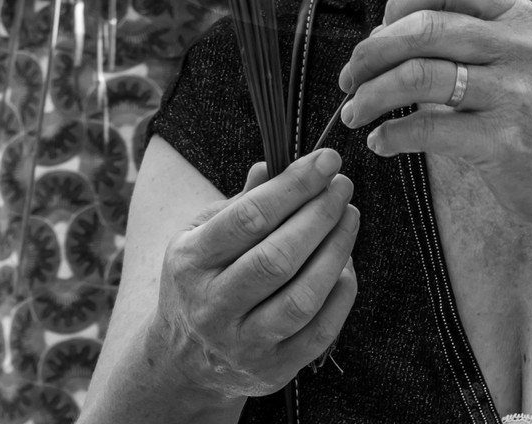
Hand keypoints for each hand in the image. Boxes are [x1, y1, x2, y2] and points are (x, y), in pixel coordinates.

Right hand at [149, 147, 358, 398]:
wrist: (182, 362)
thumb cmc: (199, 281)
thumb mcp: (199, 235)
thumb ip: (239, 202)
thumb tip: (274, 165)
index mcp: (191, 262)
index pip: (249, 218)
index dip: (294, 185)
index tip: (326, 160)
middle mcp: (213, 307)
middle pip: (278, 258)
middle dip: (319, 214)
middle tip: (342, 186)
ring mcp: (243, 345)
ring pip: (301, 298)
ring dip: (336, 251)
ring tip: (349, 218)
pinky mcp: (272, 371)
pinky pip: (319, 332)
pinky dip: (341, 293)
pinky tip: (346, 264)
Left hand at [338, 0, 531, 237]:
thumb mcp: (510, 59)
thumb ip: (455, 38)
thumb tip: (378, 35)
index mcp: (516, 14)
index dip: (400, 1)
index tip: (379, 32)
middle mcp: (518, 44)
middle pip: (422, 27)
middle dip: (370, 53)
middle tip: (349, 77)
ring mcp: (514, 92)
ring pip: (417, 76)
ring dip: (371, 95)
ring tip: (355, 112)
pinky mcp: (504, 140)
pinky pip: (428, 129)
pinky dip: (391, 135)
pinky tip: (380, 142)